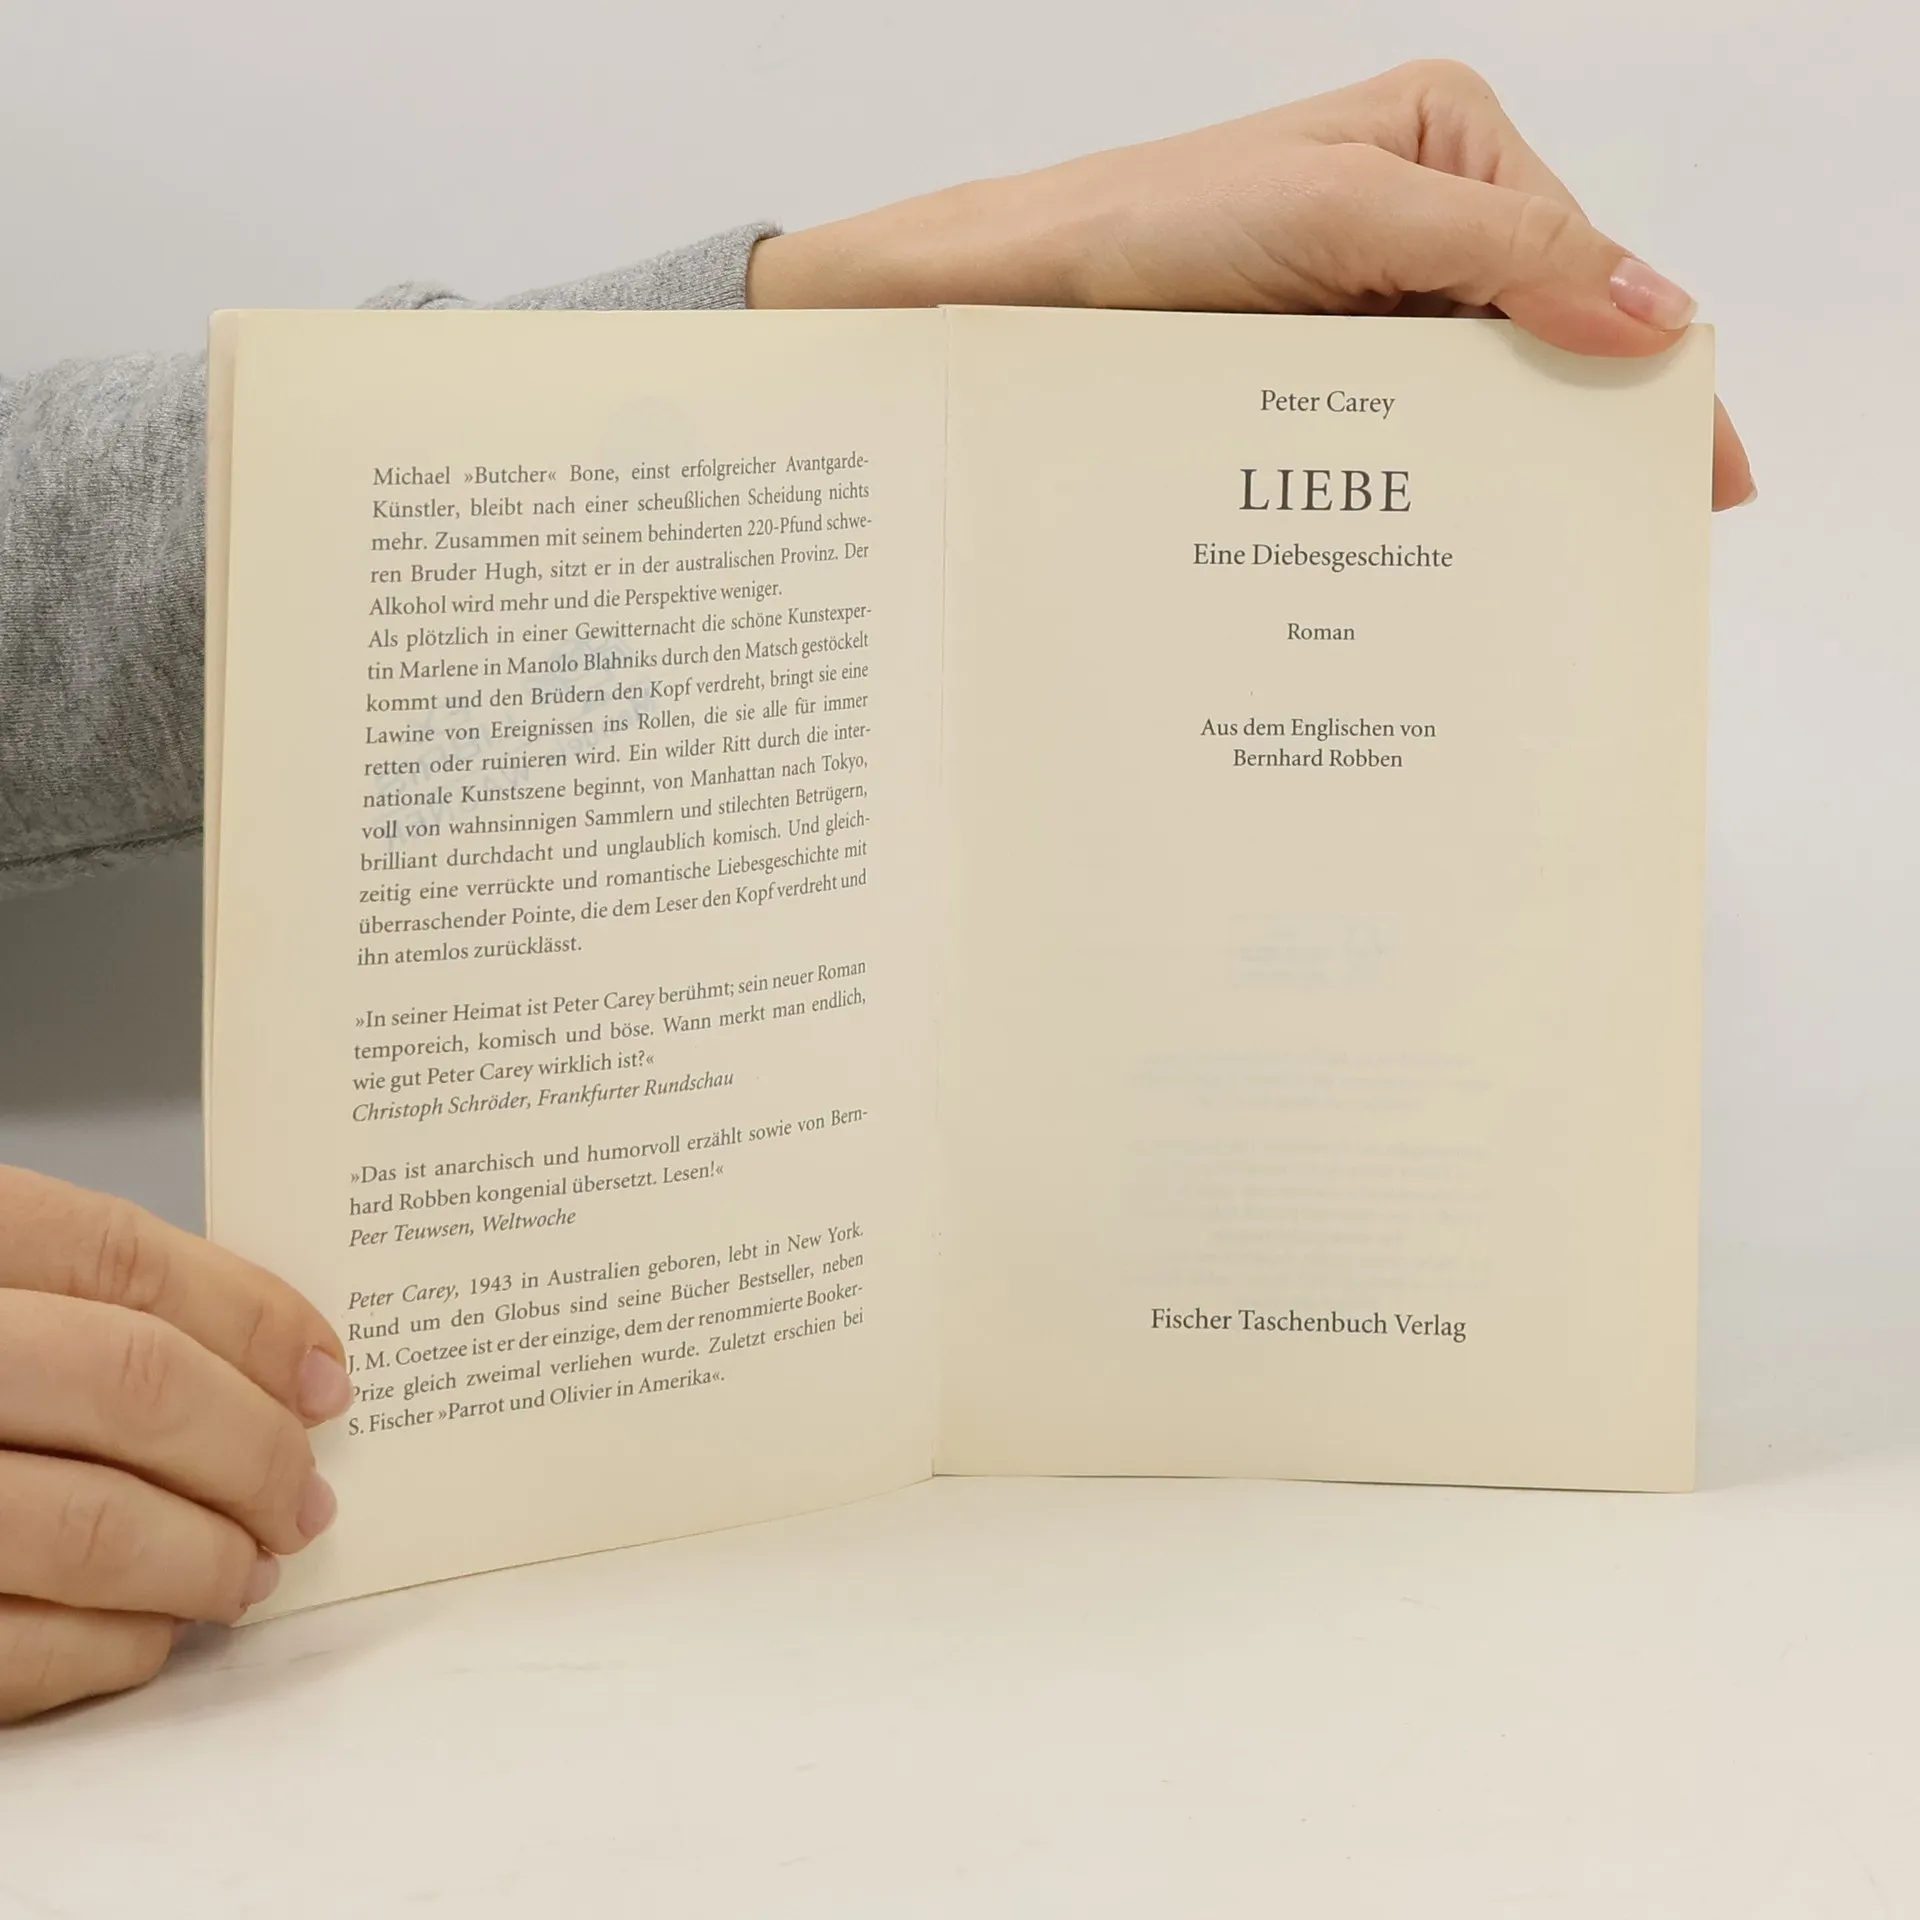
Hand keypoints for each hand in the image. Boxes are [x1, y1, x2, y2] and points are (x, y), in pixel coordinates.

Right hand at [0, 1167, 351, 1721]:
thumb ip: (75, 1299)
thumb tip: (266, 1360)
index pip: (126, 1261)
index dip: (252, 1318)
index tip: (327, 1372)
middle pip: (135, 1387)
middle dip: (254, 1449)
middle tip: (306, 1491)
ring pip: (89, 1525)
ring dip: (202, 1558)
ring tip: (250, 1567)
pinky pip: (13, 1649)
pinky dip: (111, 1647)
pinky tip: (151, 1634)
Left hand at [748, 60, 1753, 508]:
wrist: (1008, 297)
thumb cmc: (1149, 224)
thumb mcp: (1342, 211)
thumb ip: (1504, 253)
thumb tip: (1654, 311)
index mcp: (1449, 145)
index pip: (1586, 263)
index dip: (1645, 369)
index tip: (1700, 477)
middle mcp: (1416, 221)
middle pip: (1534, 340)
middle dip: (1576, 434)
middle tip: (1623, 549)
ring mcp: (1359, 306)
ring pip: (1465, 400)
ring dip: (1494, 476)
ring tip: (1539, 572)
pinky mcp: (1307, 377)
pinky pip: (1393, 435)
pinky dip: (1417, 488)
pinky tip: (1440, 548)